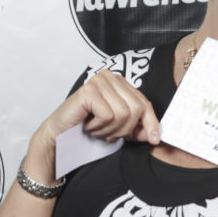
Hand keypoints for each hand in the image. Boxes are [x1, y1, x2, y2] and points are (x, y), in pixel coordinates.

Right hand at [38, 69, 160, 147]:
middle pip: (136, 108)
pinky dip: (99, 126)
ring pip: (123, 113)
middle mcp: (110, 76)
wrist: (60, 136)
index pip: (144, 102)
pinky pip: (108, 114)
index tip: (155, 140)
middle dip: (125, 129)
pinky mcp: (88, 90)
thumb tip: (157, 135)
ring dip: (110, 129)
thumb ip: (137, 129)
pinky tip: (88, 124)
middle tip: (108, 134)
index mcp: (120, 82)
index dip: (151, 123)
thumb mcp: (119, 129)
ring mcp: (98, 80)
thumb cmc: (87, 128)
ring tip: (96, 128)